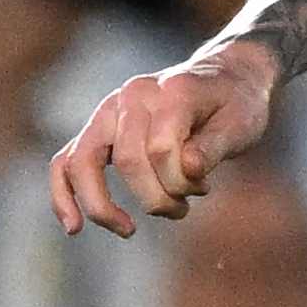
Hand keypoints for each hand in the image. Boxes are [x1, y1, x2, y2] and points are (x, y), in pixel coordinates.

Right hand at [48, 41, 279, 233]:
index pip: (160, 147)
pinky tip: (74, 226)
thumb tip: (187, 169)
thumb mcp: (243, 123)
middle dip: (155, 198)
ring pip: (82, 162)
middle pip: (126, 160)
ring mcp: (109, 111)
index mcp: (170, 90)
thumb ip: (214, 147)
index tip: (203, 188)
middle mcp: (132, 96)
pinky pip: (66, 162)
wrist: (227, 77)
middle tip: (182, 209)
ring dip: (102, 205)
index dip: (180, 181)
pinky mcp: (98, 129)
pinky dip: (64, 194)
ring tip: (128, 230)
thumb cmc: (237, 104)